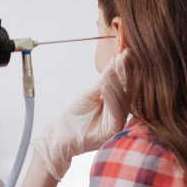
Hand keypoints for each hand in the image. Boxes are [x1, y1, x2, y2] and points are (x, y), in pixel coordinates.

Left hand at [32, 49, 128, 180]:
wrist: (60, 133)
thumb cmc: (73, 114)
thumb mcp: (90, 92)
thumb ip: (104, 79)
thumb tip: (116, 60)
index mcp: (116, 102)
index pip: (123, 84)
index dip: (124, 69)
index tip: (125, 54)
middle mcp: (120, 112)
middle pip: (126, 91)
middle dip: (124, 74)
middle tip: (123, 58)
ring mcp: (118, 122)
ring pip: (122, 100)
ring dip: (116, 84)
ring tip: (111, 70)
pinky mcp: (114, 131)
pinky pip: (116, 113)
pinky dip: (111, 98)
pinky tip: (105, 86)